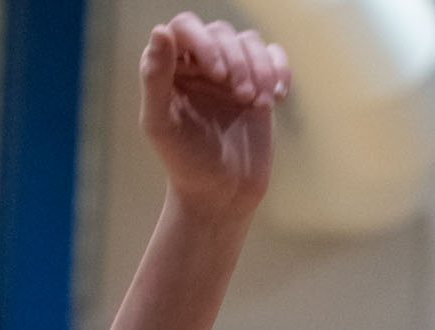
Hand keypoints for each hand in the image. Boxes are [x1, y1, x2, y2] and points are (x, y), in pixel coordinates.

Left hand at [140, 15, 289, 222]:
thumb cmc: (186, 164)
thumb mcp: (161, 124)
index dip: (204, 41)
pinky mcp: (258, 86)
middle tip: (241, 97)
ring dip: (259, 67)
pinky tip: (277, 97)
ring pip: (249, 42)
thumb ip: (154, 78)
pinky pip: (274, 57)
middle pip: (222, 32)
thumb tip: (161, 31)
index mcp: (171, 69)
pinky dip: (280, 70)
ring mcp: (231, 74)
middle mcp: (200, 65)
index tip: (217, 73)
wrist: (222, 196)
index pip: (186, 28)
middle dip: (236, 60)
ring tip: (258, 103)